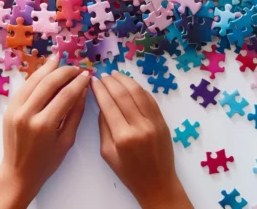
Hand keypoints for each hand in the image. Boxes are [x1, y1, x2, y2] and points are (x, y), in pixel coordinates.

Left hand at [0, 56, 90, 208]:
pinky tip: (44, 71)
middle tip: (77, 68)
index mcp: (44, 125)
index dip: (78, 82)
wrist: (18, 173)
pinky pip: (24, 88)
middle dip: (65, 72)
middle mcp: (27, 114)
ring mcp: (15, 110)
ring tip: (59, 60)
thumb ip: (75, 114)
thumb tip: (83, 91)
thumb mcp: (66, 141)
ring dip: (48, 69)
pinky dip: (35, 77)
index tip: (87, 75)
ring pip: (33, 81)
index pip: (65, 95)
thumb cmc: (46, 162)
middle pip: (49, 83)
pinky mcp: (9, 109)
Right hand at [92, 72, 192, 208]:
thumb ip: (104, 127)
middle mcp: (140, 126)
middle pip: (123, 95)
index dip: (99, 89)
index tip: (93, 80)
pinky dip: (139, 88)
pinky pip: (150, 99)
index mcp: (123, 137)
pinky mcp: (163, 121)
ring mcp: (154, 122)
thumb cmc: (129, 172)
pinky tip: (130, 84)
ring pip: (138, 93)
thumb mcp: (107, 153)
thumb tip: (102, 104)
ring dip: (125, 80)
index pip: (108, 104)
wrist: (157, 182)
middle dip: (111, 82)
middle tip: (102, 75)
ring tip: (115, 74)